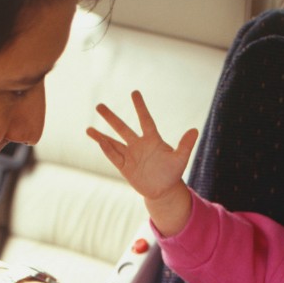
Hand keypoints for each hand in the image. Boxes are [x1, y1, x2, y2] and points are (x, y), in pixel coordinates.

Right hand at [87, 90, 196, 235]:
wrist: (163, 190)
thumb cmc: (172, 172)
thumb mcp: (180, 159)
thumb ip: (185, 145)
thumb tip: (194, 130)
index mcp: (152, 139)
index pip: (145, 120)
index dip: (140, 107)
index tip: (134, 92)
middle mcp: (138, 145)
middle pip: (122, 128)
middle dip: (111, 118)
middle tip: (99, 106)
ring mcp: (130, 156)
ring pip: (113, 143)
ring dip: (101, 136)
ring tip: (88, 129)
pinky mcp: (125, 168)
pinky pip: (114, 157)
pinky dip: (107, 150)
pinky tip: (99, 142)